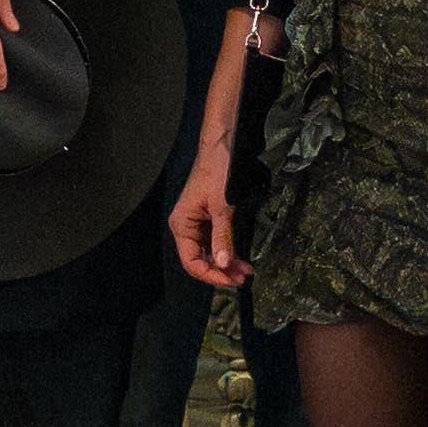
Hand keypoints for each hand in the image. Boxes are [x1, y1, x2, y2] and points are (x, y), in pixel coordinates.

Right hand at [172, 149, 248, 289]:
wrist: (222, 147)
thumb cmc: (217, 170)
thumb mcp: (222, 205)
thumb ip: (222, 236)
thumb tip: (223, 263)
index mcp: (181, 225)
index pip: (192, 262)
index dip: (211, 274)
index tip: (231, 279)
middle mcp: (186, 227)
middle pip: (200, 260)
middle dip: (221, 271)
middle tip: (242, 278)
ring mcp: (198, 224)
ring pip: (210, 253)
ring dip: (226, 263)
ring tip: (245, 271)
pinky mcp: (209, 219)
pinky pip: (216, 242)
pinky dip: (228, 251)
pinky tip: (240, 258)